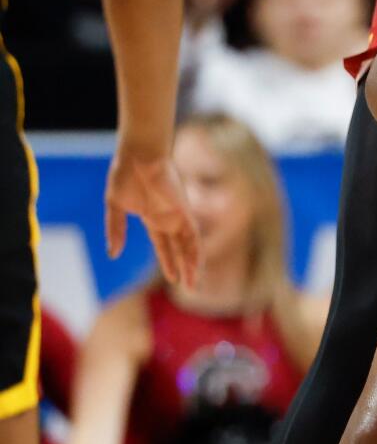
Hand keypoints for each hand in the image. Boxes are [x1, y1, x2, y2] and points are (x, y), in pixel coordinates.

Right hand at [105, 146, 198, 285]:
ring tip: (194, 285)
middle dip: (183, 268)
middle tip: (189, 287)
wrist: (138, 156)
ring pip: (189, 247)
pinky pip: (193, 237)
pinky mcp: (185, 212)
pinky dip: (195, 253)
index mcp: (153, 217)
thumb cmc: (125, 175)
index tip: (173, 277)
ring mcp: (178, 216)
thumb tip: (113, 254)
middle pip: (179, 249)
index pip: (163, 245)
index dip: (168, 261)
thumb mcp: (115, 206)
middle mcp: (169, 219)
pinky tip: (196, 267)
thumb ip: (115, 229)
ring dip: (192, 266)